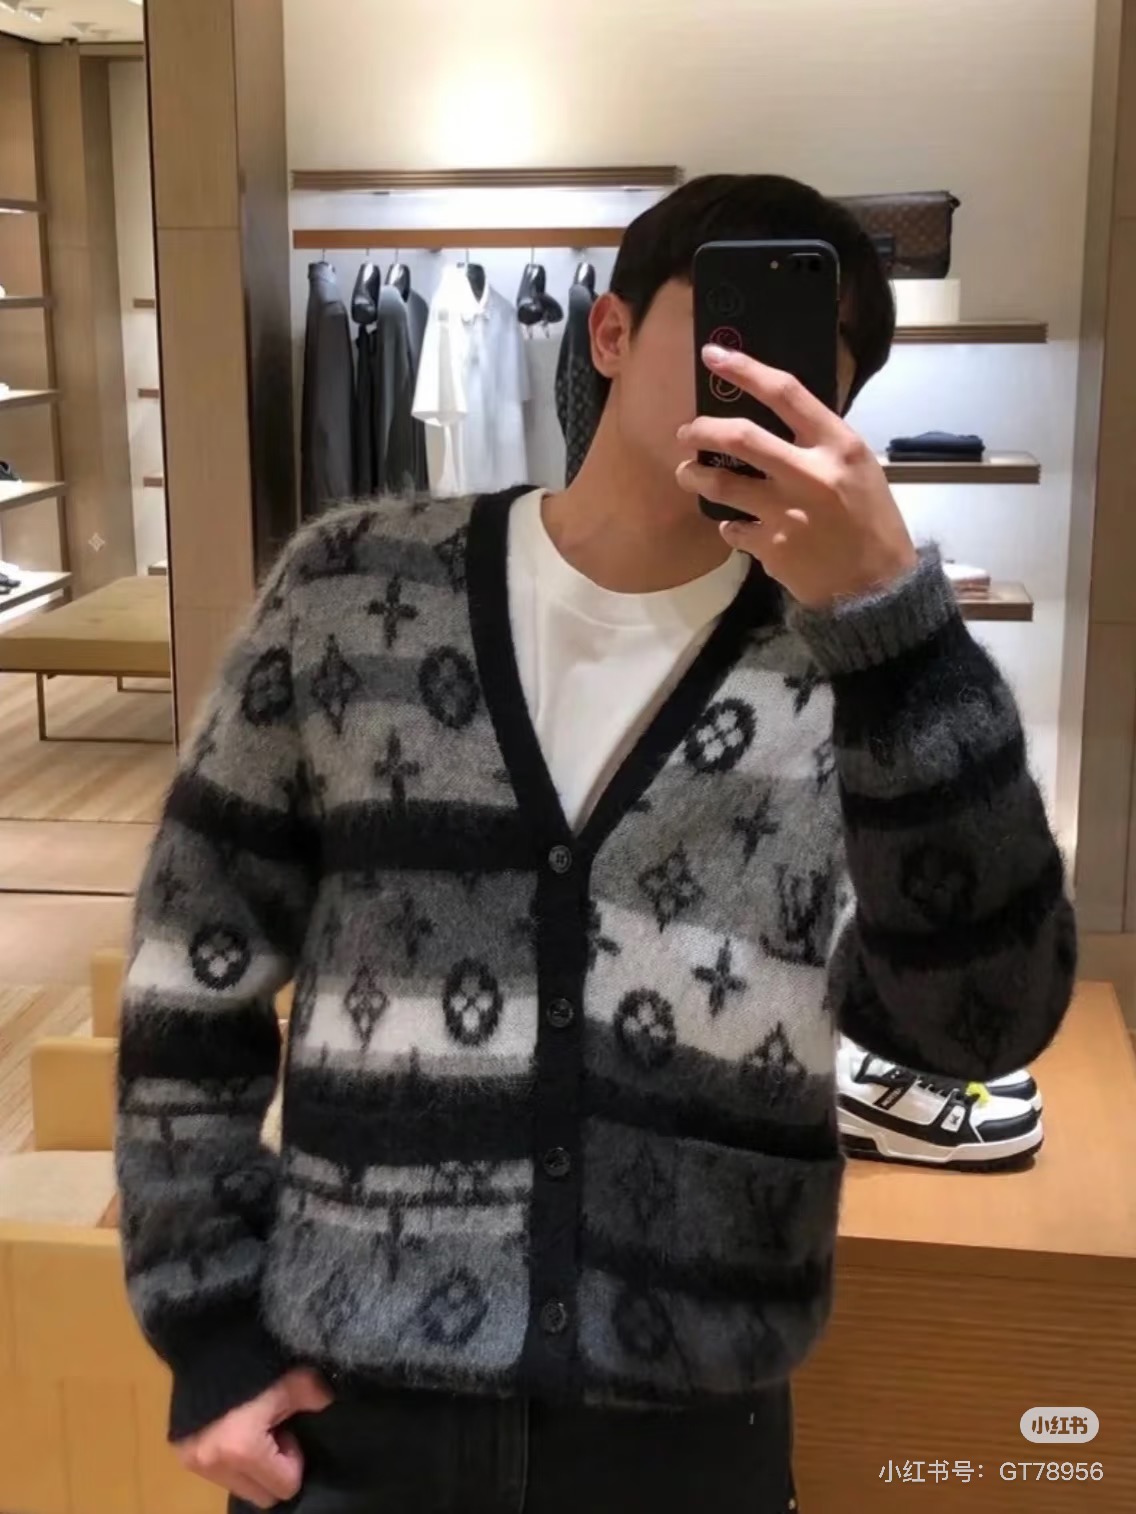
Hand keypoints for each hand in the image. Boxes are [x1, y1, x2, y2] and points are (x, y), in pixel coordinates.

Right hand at [175, 1367, 333, 1508]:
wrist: (205, 1338)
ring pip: (238, 1487)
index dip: (293, 1459)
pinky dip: (231, 1458)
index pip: (284, 1487)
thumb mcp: (293, 1377)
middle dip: (273, 1469)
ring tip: (253, 1425)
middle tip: (273, 1428)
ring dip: (251, 1465)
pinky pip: (218, 1474)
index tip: (287, 1427)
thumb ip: (316, 1398)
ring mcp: (193, 1462)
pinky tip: (235, 1425)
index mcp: (243, 1450)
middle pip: (260, 1495)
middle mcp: (214, 1465)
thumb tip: (328, 1405)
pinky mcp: (181, 1454)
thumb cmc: (254, 1359)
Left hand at [675, 344, 916, 609]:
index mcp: (838, 445)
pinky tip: (734, 526)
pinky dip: (728, 526)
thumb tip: (774, 420)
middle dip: (702, 430)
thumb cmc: (872, 523)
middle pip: (739, 436)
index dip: (745, 369)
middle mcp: (810, 473)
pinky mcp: (771, 547)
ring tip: (689, 474)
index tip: (713, 355)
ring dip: (696, 476)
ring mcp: (787, 512)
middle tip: (686, 432)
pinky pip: (731, 529)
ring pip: (721, 484)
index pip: (786, 392)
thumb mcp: (859, 469)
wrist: (877, 587)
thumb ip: (820, 445)